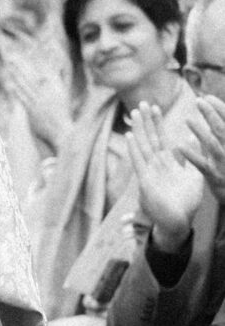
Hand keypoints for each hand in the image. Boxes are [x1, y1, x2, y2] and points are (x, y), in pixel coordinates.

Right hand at [126, 102, 205, 248]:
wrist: (179, 221)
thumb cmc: (186, 202)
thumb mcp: (194, 175)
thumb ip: (194, 157)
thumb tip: (195, 139)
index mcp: (167, 163)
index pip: (161, 138)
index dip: (158, 123)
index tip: (155, 107)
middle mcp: (156, 165)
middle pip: (150, 139)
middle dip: (146, 122)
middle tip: (141, 104)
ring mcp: (149, 172)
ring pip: (143, 146)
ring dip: (138, 130)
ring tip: (134, 114)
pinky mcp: (145, 181)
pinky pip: (139, 162)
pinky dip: (134, 149)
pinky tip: (130, 136)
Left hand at [181, 93, 224, 203]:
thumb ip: (221, 132)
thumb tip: (212, 114)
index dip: (219, 108)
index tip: (206, 97)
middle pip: (222, 129)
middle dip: (211, 114)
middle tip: (198, 101)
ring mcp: (223, 164)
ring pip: (212, 145)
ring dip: (200, 132)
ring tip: (187, 119)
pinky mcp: (214, 176)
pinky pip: (202, 165)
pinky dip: (191, 155)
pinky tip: (180, 145)